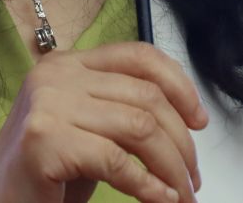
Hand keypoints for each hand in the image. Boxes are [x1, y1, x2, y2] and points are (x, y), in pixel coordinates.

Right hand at [0, 41, 207, 202]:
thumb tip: (186, 117)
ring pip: (140, 127)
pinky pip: (117, 162)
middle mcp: (56, 76)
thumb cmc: (43, 174)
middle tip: (192, 179)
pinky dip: (148, 186)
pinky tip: (159, 200)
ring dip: (172, 168)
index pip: (138, 55)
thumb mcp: (87, 128)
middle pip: (146, 96)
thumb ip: (121, 109)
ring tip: (181, 195)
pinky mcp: (44, 142)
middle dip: (181, 142)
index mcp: (67, 63)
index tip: (199, 121)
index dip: (179, 85)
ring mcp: (48, 106)